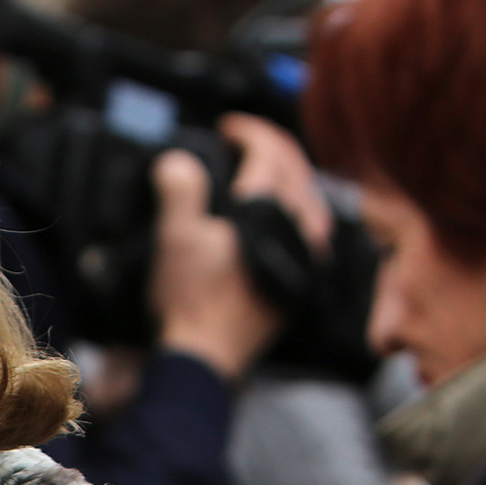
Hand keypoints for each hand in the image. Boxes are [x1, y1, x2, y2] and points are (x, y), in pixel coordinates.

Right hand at [150, 115, 329, 381]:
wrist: (207, 356)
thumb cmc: (191, 298)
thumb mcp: (175, 237)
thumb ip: (180, 189)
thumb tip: (179, 160)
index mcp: (269, 211)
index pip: (270, 152)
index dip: (249, 131)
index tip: (228, 128)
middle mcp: (297, 229)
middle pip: (296, 170)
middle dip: (272, 147)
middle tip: (246, 140)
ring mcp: (305, 256)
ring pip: (310, 199)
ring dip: (289, 176)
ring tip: (266, 171)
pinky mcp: (302, 279)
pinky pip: (309, 229)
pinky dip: (296, 209)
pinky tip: (281, 215)